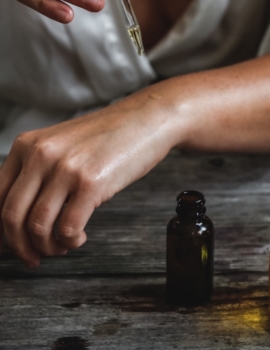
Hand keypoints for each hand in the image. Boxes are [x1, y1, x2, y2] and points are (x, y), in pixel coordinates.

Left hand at [0, 95, 180, 266]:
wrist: (146, 119)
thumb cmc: (110, 136)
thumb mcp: (63, 145)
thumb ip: (40, 171)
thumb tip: (26, 215)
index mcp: (26, 145)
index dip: (1, 230)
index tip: (8, 247)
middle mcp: (40, 155)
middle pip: (11, 216)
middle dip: (19, 246)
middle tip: (33, 258)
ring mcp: (65, 168)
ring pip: (37, 226)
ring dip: (47, 247)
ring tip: (63, 247)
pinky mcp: (91, 183)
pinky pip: (67, 228)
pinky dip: (71, 241)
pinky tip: (80, 237)